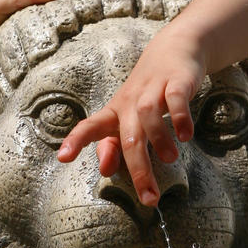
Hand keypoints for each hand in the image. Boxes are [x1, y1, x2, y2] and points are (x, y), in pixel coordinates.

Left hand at [58, 24, 205, 206]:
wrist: (174, 49)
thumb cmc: (146, 91)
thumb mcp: (126, 118)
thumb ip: (113, 145)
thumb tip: (103, 170)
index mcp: (114, 112)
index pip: (90, 126)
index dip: (76, 141)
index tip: (62, 158)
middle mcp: (130, 102)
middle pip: (128, 136)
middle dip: (138, 169)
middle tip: (149, 198)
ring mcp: (153, 90)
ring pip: (148, 115)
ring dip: (159, 139)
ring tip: (170, 159)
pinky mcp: (177, 81)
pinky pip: (176, 98)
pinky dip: (180, 117)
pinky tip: (186, 135)